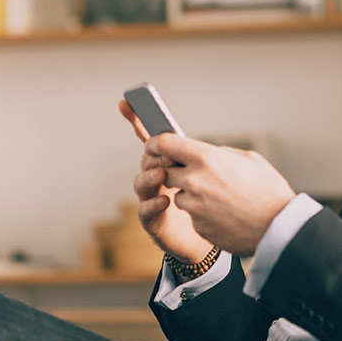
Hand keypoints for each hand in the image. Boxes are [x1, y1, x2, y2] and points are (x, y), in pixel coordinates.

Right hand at [119, 100, 213, 267]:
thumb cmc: (214, 204)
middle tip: (166, 154)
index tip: (126, 101)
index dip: (137, 120)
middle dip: (153, 154)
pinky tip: (165, 199)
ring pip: (141, 183)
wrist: (214, 239)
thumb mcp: (213, 176)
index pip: (152, 140)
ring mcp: (152, 200)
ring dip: (149, 176)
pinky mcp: (154, 223)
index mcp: (170, 164)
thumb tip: (205, 144)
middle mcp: (157, 178)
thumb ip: (205, 159)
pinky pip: (145, 212)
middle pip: (146, 159)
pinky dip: (152, 204)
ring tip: (163, 174)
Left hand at [144, 133, 295, 256]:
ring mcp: (194, 206)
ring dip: (190, 195)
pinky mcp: (197, 226)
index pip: (164, 143)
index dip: (156, 143)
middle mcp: (194, 181)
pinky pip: (192, 215)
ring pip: (178, 196)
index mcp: (207, 158)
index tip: (156, 146)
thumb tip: (207, 153)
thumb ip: (221, 153)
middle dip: (174, 171)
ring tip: (218, 197)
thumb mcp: (249, 159)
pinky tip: (224, 213)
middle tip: (191, 173)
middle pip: (164, 171)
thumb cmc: (269, 190)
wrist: (278, 227)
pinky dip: (202, 214)